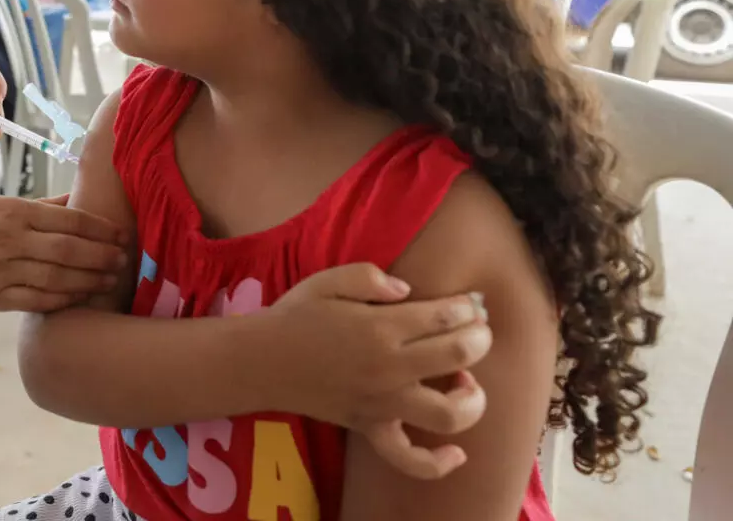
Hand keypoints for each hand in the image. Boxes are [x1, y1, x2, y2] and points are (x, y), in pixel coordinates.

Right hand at [0, 195, 128, 311]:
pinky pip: (36, 301)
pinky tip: (80, 297)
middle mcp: (11, 240)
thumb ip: (44, 206)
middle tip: (124, 260)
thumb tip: (80, 202)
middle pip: (68, 250)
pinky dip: (62, 300)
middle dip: (102, 256)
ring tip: (110, 280)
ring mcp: (2, 270)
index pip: (69, 220)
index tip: (121, 234)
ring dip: (89, 280)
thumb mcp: (3, 202)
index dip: (101, 229)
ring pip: (56, 278)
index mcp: (16, 212)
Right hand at [267, 263, 492, 479]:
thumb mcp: (327, 280)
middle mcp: (388, 368)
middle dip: (479, 338)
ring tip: (466, 381)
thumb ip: (370, 276)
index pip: (444, 317)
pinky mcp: (371, 428)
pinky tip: (456, 452)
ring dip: (473, 397)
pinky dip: (439, 462)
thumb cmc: (294, 316)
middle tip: (476, 331)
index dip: (465, 308)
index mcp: (380, 327)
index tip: (467, 304)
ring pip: (449, 413)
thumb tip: (408, 290)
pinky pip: (410, 458)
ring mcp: (382, 404)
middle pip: (458, 356)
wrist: (260, 361)